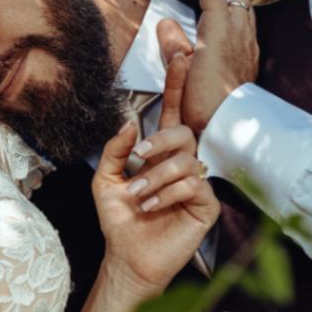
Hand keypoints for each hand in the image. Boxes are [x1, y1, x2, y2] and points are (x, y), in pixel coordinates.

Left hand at [91, 52, 220, 295]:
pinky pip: (194, 185)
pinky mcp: (207, 205)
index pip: (172, 114)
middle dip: (160, 142)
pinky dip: (168, 193)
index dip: (177, 85)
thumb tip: (130, 122)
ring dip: (156, 177)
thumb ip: (114, 150)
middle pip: (185, 132)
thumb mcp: (104, 181)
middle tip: (139, 158)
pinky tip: (151, 207)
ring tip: (138, 196)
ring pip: (186, 160)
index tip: (180, 53)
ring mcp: (198, 184)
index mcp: (159, 154)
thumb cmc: (119, 221)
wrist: (127, 258)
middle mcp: (182, 164)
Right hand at [157, 0, 258, 132]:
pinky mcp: (250, 58)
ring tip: (203, 8)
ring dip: (225, 2)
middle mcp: (240, 30)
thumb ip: (174, 42)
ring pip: (244, 7)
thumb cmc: (203, 101)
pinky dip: (230, 20)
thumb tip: (166, 24)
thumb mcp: (180, 70)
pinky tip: (215, 34)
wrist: (228, 127)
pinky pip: (244, 27)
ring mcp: (248, 43)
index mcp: (221, 28)